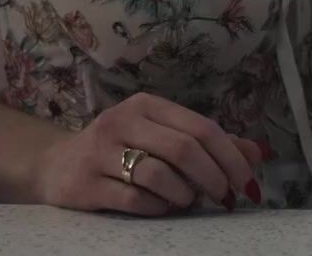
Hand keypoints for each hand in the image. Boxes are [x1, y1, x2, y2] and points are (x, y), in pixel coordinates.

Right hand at [31, 92, 269, 214]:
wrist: (55, 166)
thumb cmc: (119, 150)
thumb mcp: (161, 136)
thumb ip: (207, 144)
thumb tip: (256, 154)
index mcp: (147, 105)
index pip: (201, 127)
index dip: (230, 156)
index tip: (247, 181)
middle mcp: (122, 121)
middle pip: (183, 149)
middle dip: (213, 177)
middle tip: (224, 196)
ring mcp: (100, 152)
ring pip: (158, 174)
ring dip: (184, 194)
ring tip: (188, 200)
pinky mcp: (85, 183)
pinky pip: (134, 199)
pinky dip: (158, 208)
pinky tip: (162, 207)